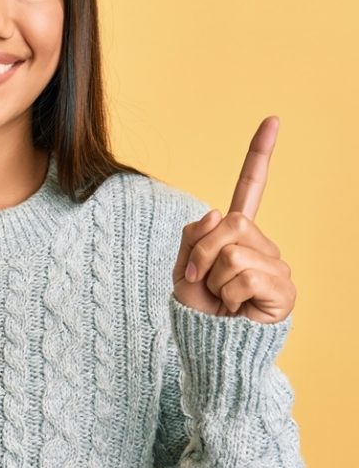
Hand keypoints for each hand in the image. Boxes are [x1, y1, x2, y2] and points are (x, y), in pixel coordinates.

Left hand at [172, 115, 296, 323]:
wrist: (208, 347)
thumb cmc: (198, 309)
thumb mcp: (183, 267)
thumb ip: (194, 236)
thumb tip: (219, 212)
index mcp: (237, 234)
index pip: (251, 188)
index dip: (260, 155)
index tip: (272, 120)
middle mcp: (262, 245)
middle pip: (230, 222)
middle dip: (202, 251)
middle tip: (200, 280)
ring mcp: (276, 266)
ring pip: (233, 251)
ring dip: (213, 278)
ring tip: (220, 298)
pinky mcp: (284, 289)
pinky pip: (244, 275)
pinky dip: (228, 293)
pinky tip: (236, 308)